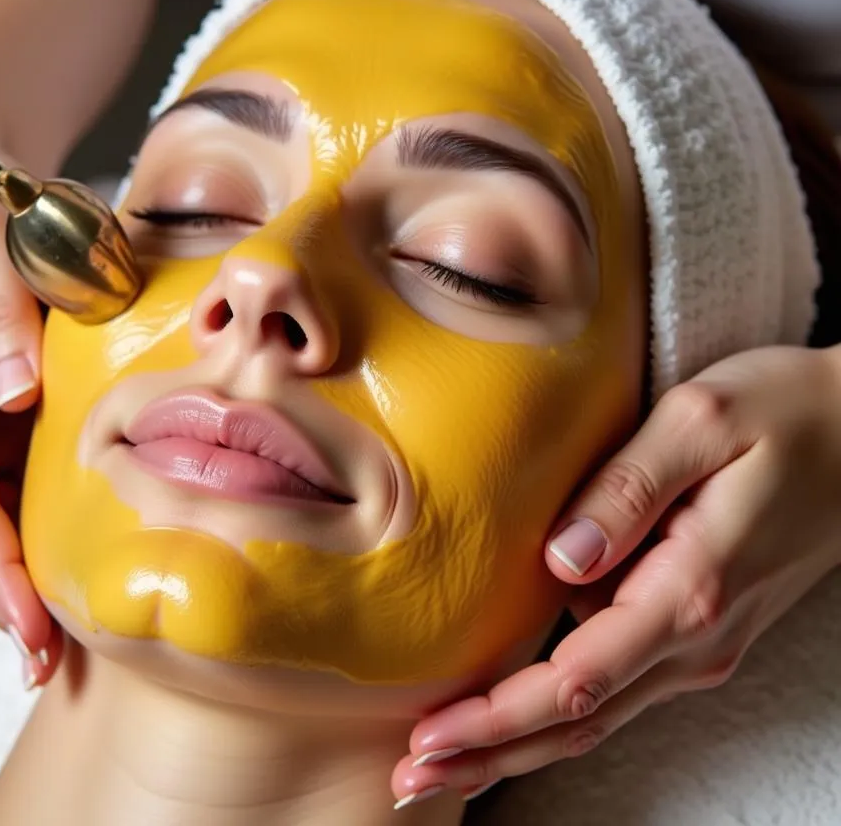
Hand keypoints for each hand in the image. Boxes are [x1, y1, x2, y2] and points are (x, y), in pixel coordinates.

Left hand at [392, 344, 840, 804]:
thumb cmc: (782, 412)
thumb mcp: (700, 422)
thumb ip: (628, 490)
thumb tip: (562, 560)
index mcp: (689, 590)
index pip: (575, 681)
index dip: (497, 719)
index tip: (430, 739)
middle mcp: (695, 637)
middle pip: (577, 719)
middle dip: (489, 754)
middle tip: (409, 780)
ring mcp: (700, 641)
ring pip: (595, 713)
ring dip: (515, 742)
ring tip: (440, 760)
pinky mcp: (697, 627)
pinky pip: (616, 686)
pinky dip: (554, 712)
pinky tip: (511, 715)